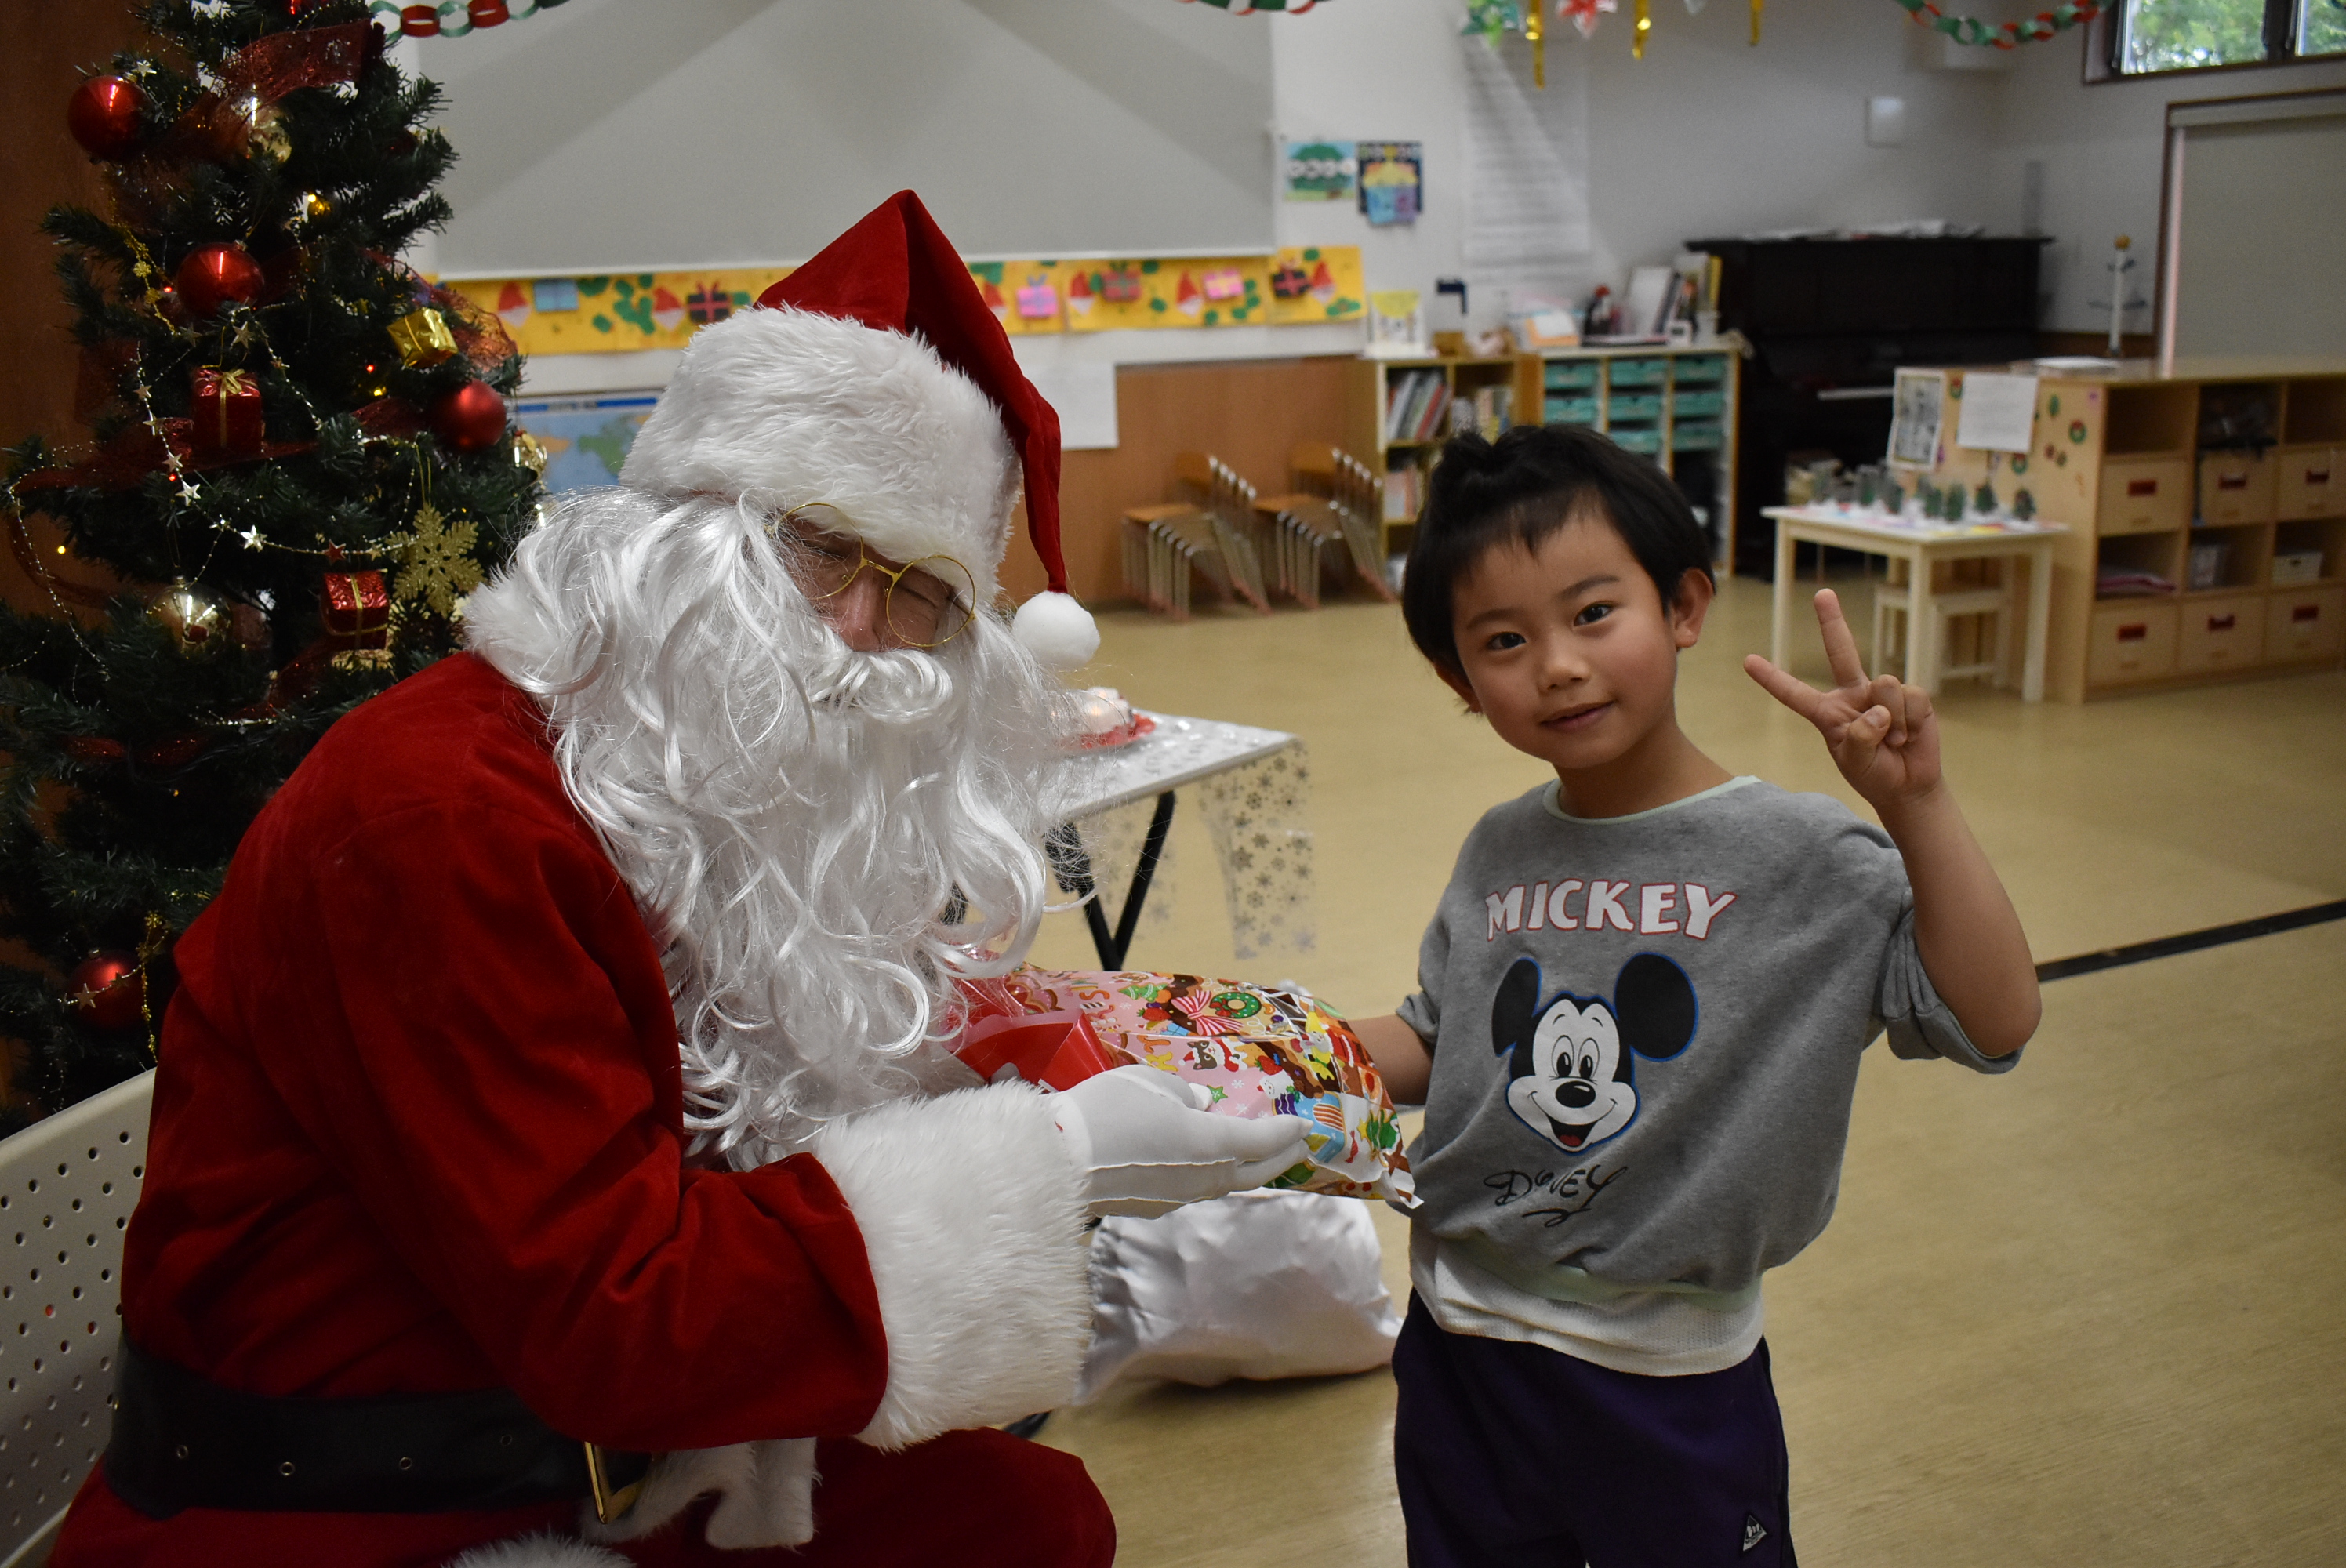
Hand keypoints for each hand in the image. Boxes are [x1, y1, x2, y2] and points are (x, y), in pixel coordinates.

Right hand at [1051, 1065, 1313, 1218]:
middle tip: (1296, 1147)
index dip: (1286, 1131)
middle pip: (1253, 1172)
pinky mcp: (1153, 1207)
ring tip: (1255, 1155)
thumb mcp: (1150, 1083)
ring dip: (1245, 1169)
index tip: (1304, 1125)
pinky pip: (1195, 1189)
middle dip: (1279, 1158)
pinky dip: (1212, 1174)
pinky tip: (1204, 1163)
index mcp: (1212, 1145)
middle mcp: (1204, 1178)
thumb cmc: (1109, 1110)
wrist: (1059, 1162)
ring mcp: (1178, 1198)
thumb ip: (1182, 1094)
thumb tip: (1197, 1105)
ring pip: (1224, 1184)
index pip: (1263, 1141)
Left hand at [1743, 589, 1941, 810]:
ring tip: (1894, 741)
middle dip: (1832, 621)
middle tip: (1822, 594)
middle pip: (1841, 652)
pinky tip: (1909, 736)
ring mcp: (1882, 693)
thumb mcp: (1854, 761)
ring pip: (1885, 685)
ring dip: (1892, 720)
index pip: (1795, 694)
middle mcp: (1853, 695)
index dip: (1773, 679)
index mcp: (1828, 712)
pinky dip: (1910, 721)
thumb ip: (1859, 737)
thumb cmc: (1874, 773)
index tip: (1748, 661)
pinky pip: (1910, 697)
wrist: (1908, 785)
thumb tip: (1879, 710)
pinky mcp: (1912, 697)